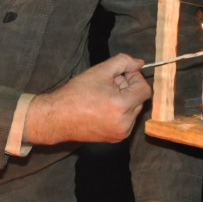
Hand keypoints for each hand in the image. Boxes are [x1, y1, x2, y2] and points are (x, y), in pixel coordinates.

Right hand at [24, 54, 149, 144]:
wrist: (58, 117)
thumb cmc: (77, 93)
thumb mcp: (100, 71)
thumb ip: (123, 62)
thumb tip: (140, 63)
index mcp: (122, 106)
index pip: (144, 89)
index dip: (135, 78)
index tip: (121, 74)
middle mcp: (125, 123)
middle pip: (139, 99)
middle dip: (128, 88)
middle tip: (109, 84)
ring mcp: (121, 133)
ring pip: (133, 110)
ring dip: (125, 100)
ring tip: (104, 95)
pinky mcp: (116, 139)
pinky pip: (126, 120)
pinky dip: (120, 111)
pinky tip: (103, 107)